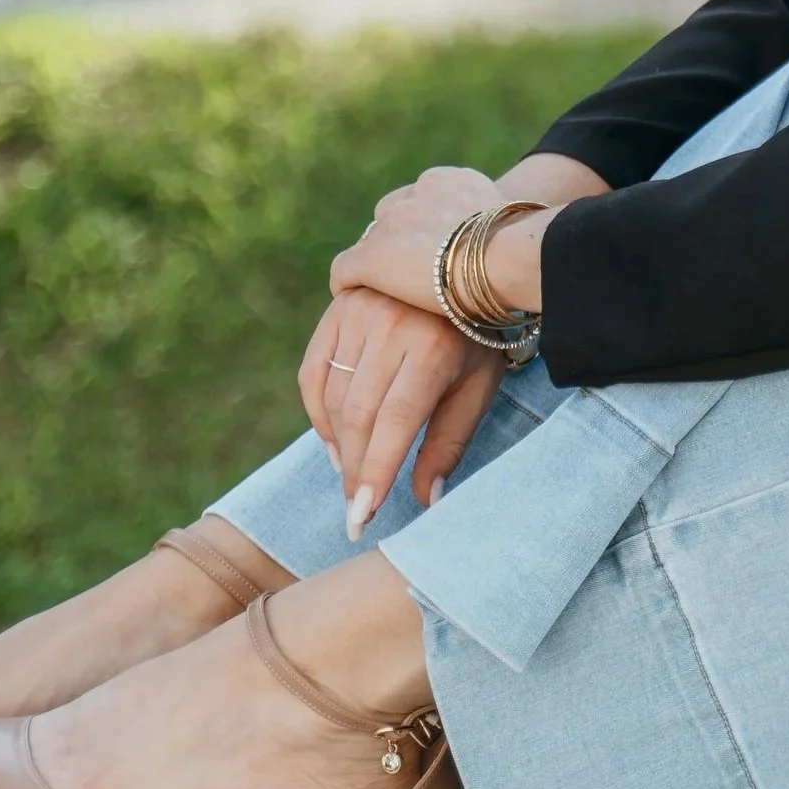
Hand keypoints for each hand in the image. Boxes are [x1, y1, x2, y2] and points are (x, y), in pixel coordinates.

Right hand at [300, 288, 505, 534]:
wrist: (460, 273)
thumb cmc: (473, 342)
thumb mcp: (475, 389)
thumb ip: (448, 443)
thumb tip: (425, 499)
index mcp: (433, 350)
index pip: (395, 423)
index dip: (376, 471)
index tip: (362, 515)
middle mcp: (391, 330)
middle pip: (360, 416)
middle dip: (355, 469)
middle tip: (356, 507)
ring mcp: (358, 317)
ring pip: (334, 399)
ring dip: (338, 447)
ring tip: (351, 476)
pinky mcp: (335, 314)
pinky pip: (313, 374)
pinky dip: (317, 413)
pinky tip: (333, 440)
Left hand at [328, 165, 508, 315]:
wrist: (509, 258)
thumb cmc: (526, 253)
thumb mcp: (515, 227)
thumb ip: (499, 230)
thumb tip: (514, 249)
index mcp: (453, 181)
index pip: (422, 200)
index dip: (424, 230)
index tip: (432, 252)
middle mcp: (418, 193)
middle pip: (392, 216)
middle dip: (398, 242)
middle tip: (409, 274)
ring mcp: (392, 223)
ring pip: (371, 243)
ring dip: (378, 265)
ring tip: (382, 291)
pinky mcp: (372, 256)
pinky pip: (345, 270)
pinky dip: (348, 285)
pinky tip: (354, 301)